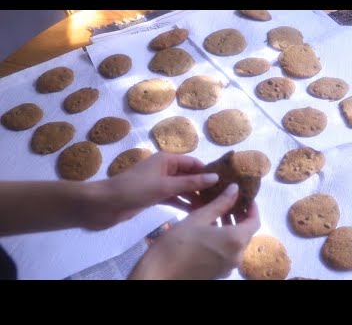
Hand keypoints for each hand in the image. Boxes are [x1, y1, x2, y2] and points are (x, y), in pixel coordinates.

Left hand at [82, 152, 218, 229]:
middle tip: (222, 199)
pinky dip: (184, 203)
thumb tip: (216, 177)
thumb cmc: (134, 190)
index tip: (226, 183)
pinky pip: (174, 198)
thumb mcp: (165, 186)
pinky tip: (196, 212)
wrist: (104, 205)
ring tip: (213, 208)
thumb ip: (190, 182)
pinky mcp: (154, 196)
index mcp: (167, 159)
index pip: (194, 163)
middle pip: (190, 176)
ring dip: (195, 196)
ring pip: (183, 188)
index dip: (209, 172)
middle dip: (204, 186)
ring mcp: (160, 183)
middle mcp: (165, 169)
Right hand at [129, 183, 260, 279]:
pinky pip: (228, 252)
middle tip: (228, 201)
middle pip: (246, 232)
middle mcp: (237, 256)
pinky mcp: (218, 273)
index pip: (255, 221)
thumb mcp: (198, 217)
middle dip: (240, 216)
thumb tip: (235, 189)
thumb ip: (220, 203)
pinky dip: (224, 239)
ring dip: (231, 227)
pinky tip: (209, 229)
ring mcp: (228, 267)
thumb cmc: (177, 243)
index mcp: (236, 240)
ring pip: (237, 243)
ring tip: (217, 212)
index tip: (244, 196)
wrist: (159, 274)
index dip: (252, 207)